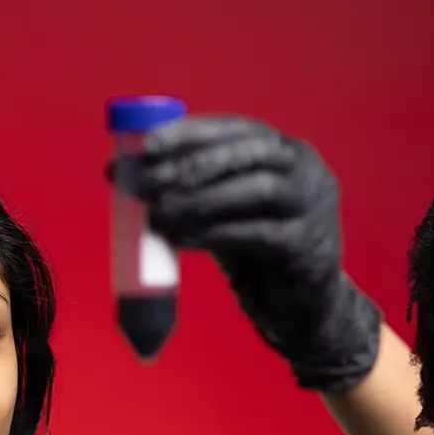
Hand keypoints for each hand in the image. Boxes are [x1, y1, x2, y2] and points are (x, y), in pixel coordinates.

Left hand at [112, 115, 381, 392]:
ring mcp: (313, 206)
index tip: (150, 143)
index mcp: (284, 151)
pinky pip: (257, 233)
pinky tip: (180, 239)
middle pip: (249, 152)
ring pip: (257, 188)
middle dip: (194, 164)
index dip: (192, 132)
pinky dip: (213, 234)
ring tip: (159, 214)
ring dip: (201, 199)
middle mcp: (306, 170)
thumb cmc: (255, 250)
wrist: (300, 305)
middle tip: (149, 182)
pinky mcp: (308, 246)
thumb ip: (188, 188)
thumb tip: (120, 171)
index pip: (237, 128)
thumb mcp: (224, 210)